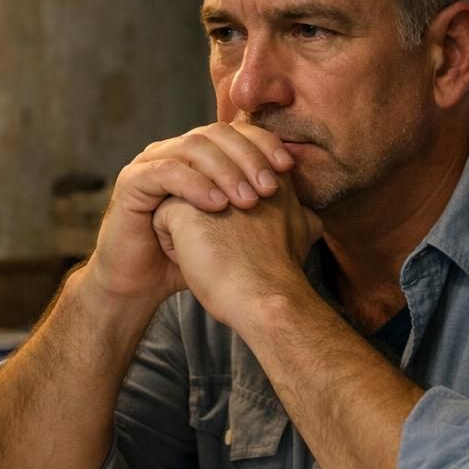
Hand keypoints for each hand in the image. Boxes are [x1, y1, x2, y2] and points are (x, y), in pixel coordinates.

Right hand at [83, 121, 295, 307]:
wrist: (142, 284)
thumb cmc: (188, 258)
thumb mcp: (233, 234)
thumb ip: (266, 219)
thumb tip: (314, 218)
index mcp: (201, 157)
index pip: (237, 133)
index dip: (265, 143)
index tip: (289, 168)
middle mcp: (176, 151)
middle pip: (217, 133)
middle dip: (249, 156)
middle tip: (270, 188)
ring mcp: (151, 162)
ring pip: (193, 147)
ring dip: (226, 171)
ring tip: (248, 201)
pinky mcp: (132, 181)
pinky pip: (166, 171)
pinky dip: (195, 185)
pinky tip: (217, 206)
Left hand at [151, 184, 323, 330]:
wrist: (266, 298)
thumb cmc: (279, 274)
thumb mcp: (301, 234)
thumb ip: (298, 215)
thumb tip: (307, 218)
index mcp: (266, 173)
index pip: (233, 170)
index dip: (228, 199)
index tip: (239, 232)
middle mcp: (235, 172)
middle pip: (203, 183)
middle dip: (205, 211)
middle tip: (226, 245)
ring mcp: (207, 186)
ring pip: (180, 199)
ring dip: (188, 227)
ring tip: (209, 252)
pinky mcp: (181, 207)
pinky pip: (161, 219)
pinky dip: (172, 243)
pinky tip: (194, 259)